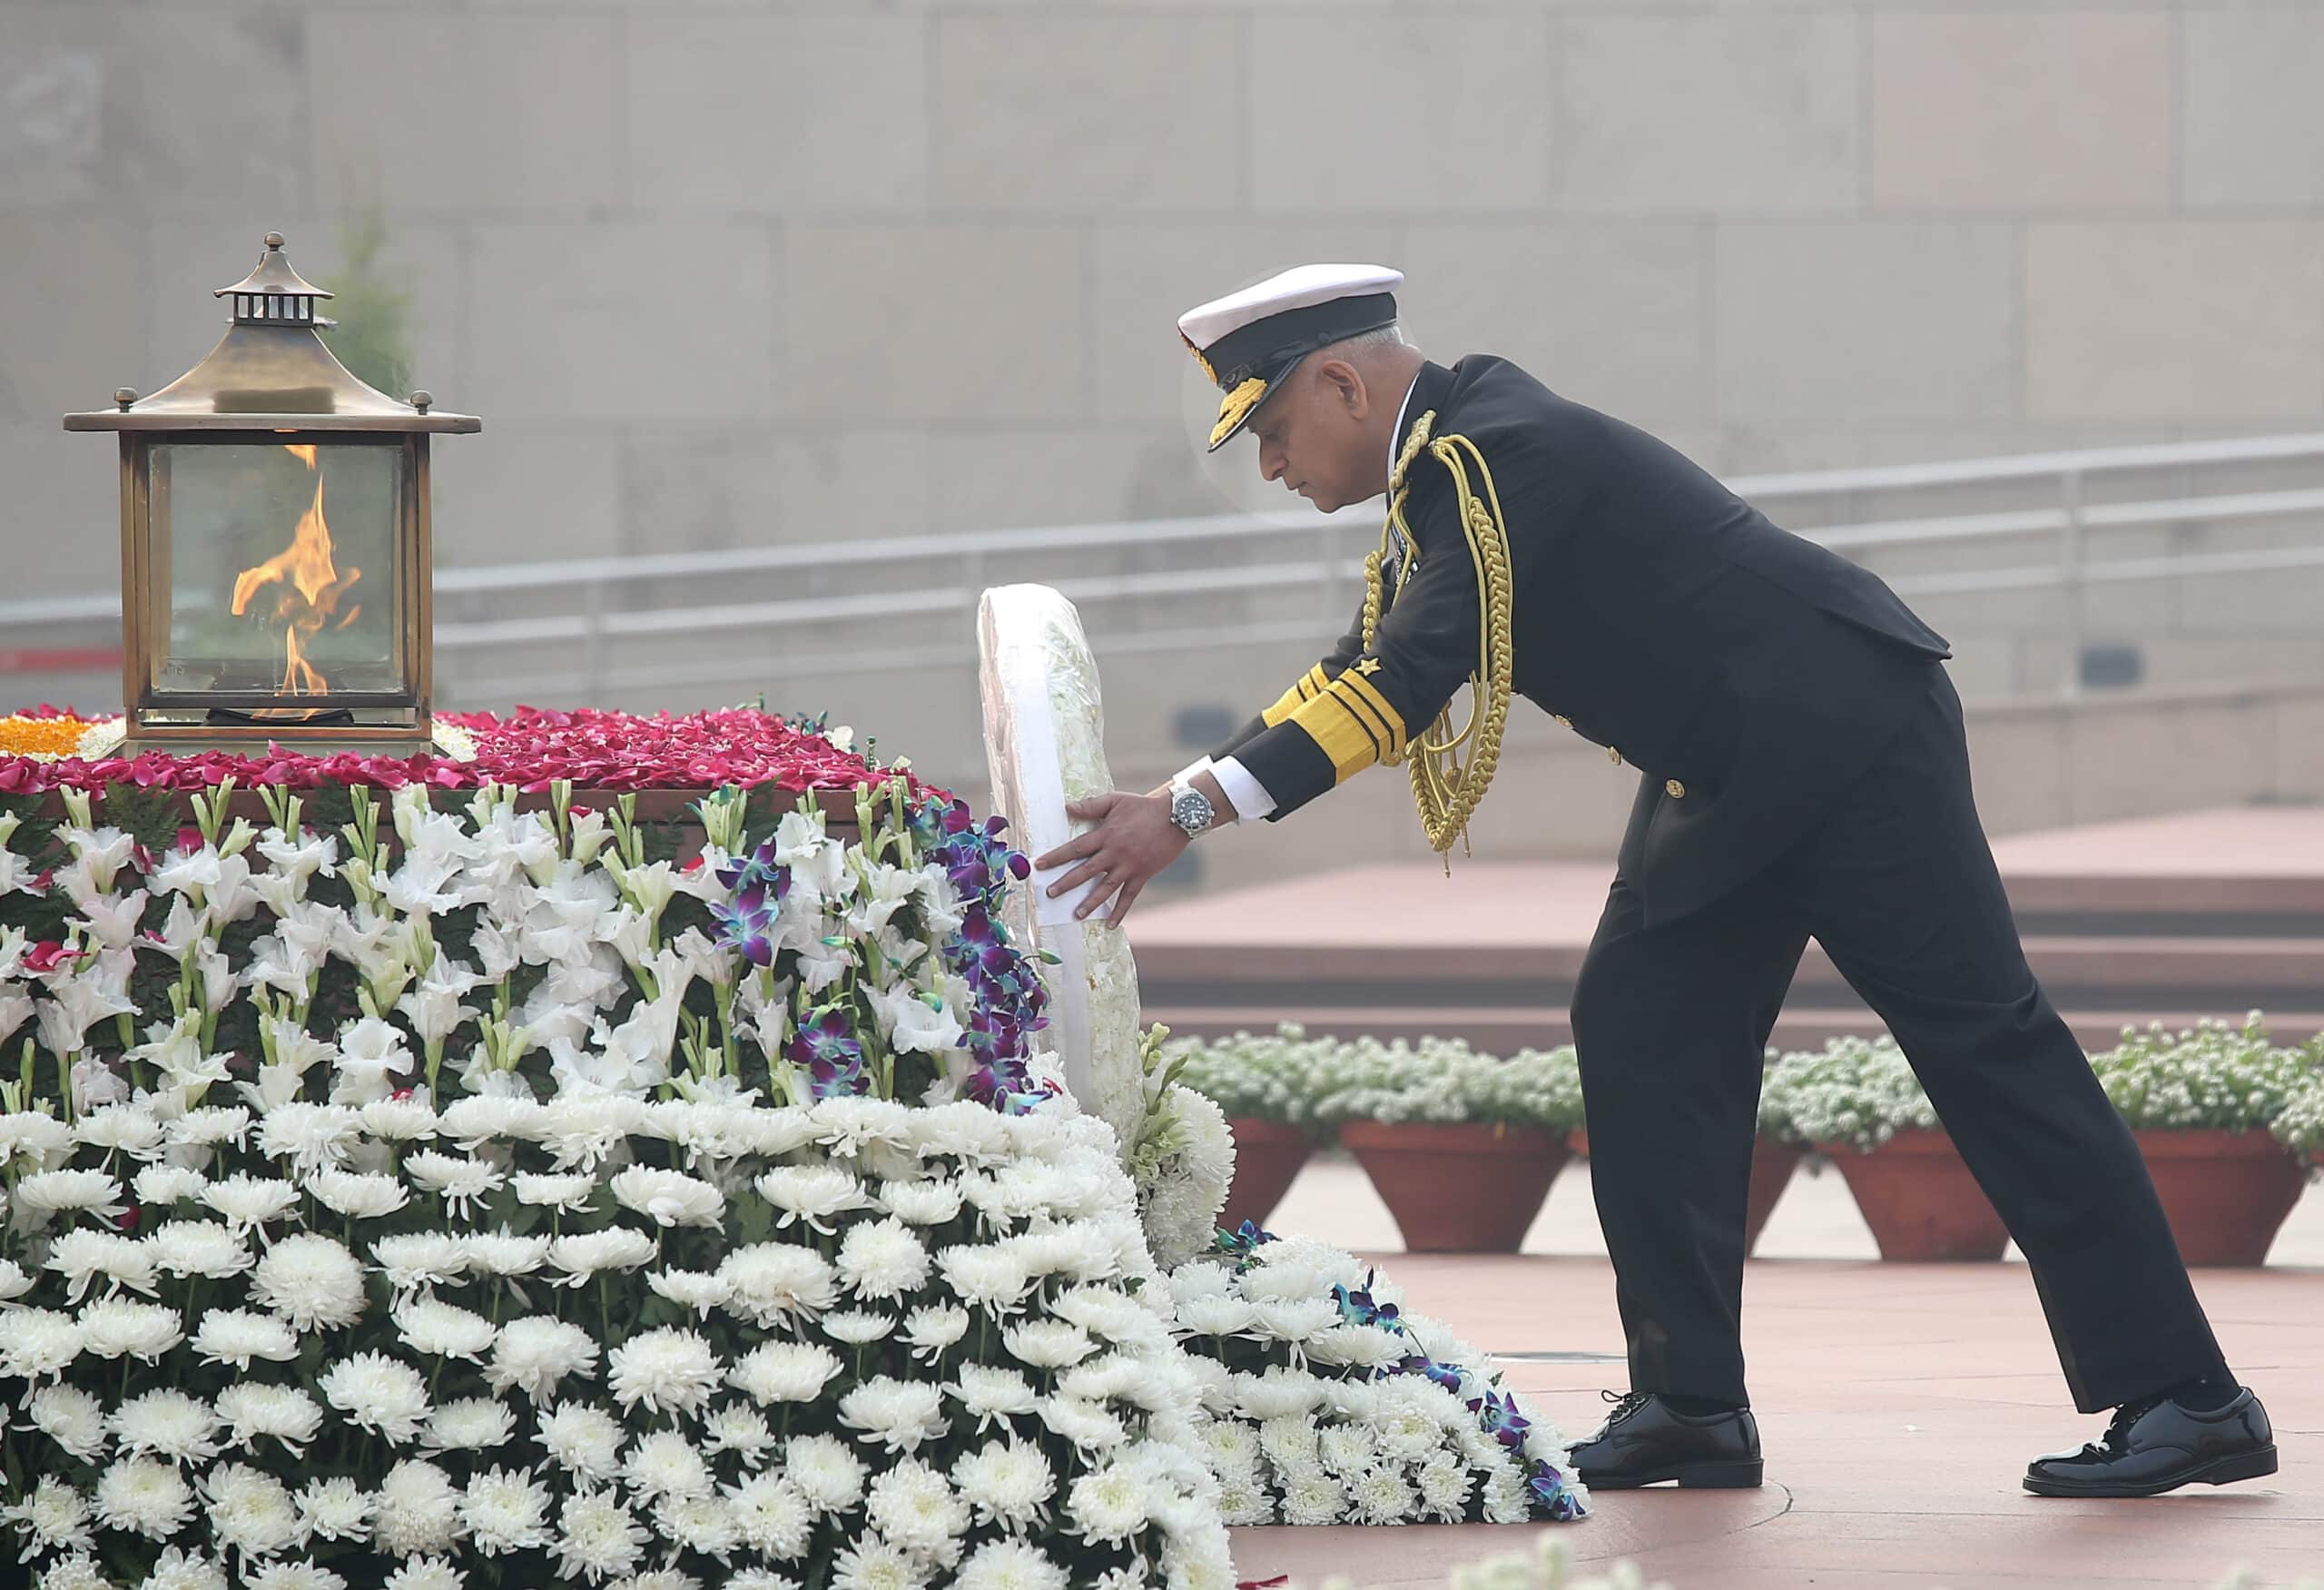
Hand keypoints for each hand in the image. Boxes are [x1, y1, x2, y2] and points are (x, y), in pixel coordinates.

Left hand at [1032, 790, 1189, 927]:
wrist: (1175, 816)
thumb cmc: (1143, 807)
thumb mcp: (1116, 800)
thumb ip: (1091, 806)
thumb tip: (1067, 808)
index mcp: (1106, 834)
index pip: (1076, 848)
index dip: (1056, 857)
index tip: (1040, 865)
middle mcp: (1115, 852)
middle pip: (1086, 871)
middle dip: (1066, 883)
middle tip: (1050, 894)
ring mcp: (1129, 866)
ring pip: (1106, 888)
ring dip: (1090, 902)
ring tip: (1076, 914)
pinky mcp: (1143, 875)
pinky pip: (1129, 896)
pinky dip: (1120, 911)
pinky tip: (1111, 924)